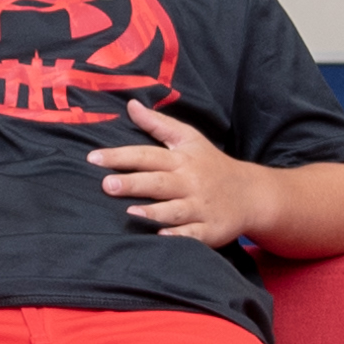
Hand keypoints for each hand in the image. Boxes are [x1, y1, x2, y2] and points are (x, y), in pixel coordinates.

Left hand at [89, 104, 265, 248]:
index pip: (147, 155)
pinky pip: (194, 235)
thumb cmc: (211, 165)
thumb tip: (131, 105)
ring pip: (175, 210)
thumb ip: (157, 124)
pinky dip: (179, 237)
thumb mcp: (189, 140)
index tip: (92, 158)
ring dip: (153, 212)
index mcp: (181, 160)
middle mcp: (189, 183)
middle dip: (134, 183)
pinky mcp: (211, 230)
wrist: (251, 194)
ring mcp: (200, 207)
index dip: (120, 156)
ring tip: (129, 213)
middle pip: (158, 182)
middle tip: (108, 184)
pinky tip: (161, 239)